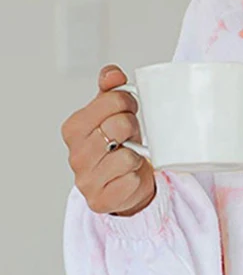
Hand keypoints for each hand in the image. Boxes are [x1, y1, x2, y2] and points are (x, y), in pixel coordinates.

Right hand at [61, 64, 155, 217]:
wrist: (125, 185)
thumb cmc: (119, 147)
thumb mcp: (113, 115)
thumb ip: (110, 91)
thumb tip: (113, 74)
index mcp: (73, 128)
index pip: (112, 101)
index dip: (129, 102)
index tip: (131, 109)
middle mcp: (75, 154)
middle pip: (120, 126)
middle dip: (133, 128)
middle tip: (131, 136)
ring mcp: (85, 179)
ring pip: (128, 156)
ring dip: (136, 157)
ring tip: (129, 159)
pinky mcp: (99, 200)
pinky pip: (131, 181)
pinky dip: (136, 179)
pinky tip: (129, 178)